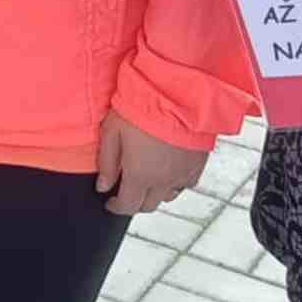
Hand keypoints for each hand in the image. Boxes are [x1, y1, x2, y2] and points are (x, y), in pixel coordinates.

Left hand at [95, 114, 209, 216]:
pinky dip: (176, 183)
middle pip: (148, 205)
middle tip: (126, 191)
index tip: (110, 202)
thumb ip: (107, 163)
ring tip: (147, 179)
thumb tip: (102, 186)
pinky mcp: (198, 164)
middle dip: (134, 202)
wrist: (176, 94)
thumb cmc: (140, 108)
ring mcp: (182, 174)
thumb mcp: (112, 132)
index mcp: (140, 175)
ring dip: (155, 194)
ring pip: (168, 197)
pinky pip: (186, 184)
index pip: (127, 206)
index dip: (116, 207)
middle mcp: (163, 181)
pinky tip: (169, 171)